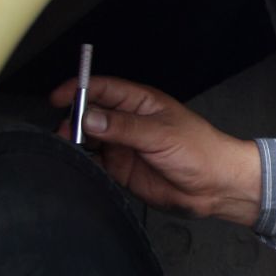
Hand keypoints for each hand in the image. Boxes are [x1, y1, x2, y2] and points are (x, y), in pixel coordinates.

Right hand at [50, 75, 262, 226]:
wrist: (216, 186)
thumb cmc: (201, 151)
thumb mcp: (161, 134)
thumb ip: (123, 127)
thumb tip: (89, 117)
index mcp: (140, 103)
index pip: (103, 89)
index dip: (79, 89)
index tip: (59, 98)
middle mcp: (129, 122)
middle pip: (90, 114)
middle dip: (74, 120)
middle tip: (65, 132)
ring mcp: (124, 146)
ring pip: (88, 139)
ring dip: (76, 143)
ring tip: (69, 149)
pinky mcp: (122, 170)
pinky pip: (95, 164)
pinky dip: (84, 164)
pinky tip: (80, 166)